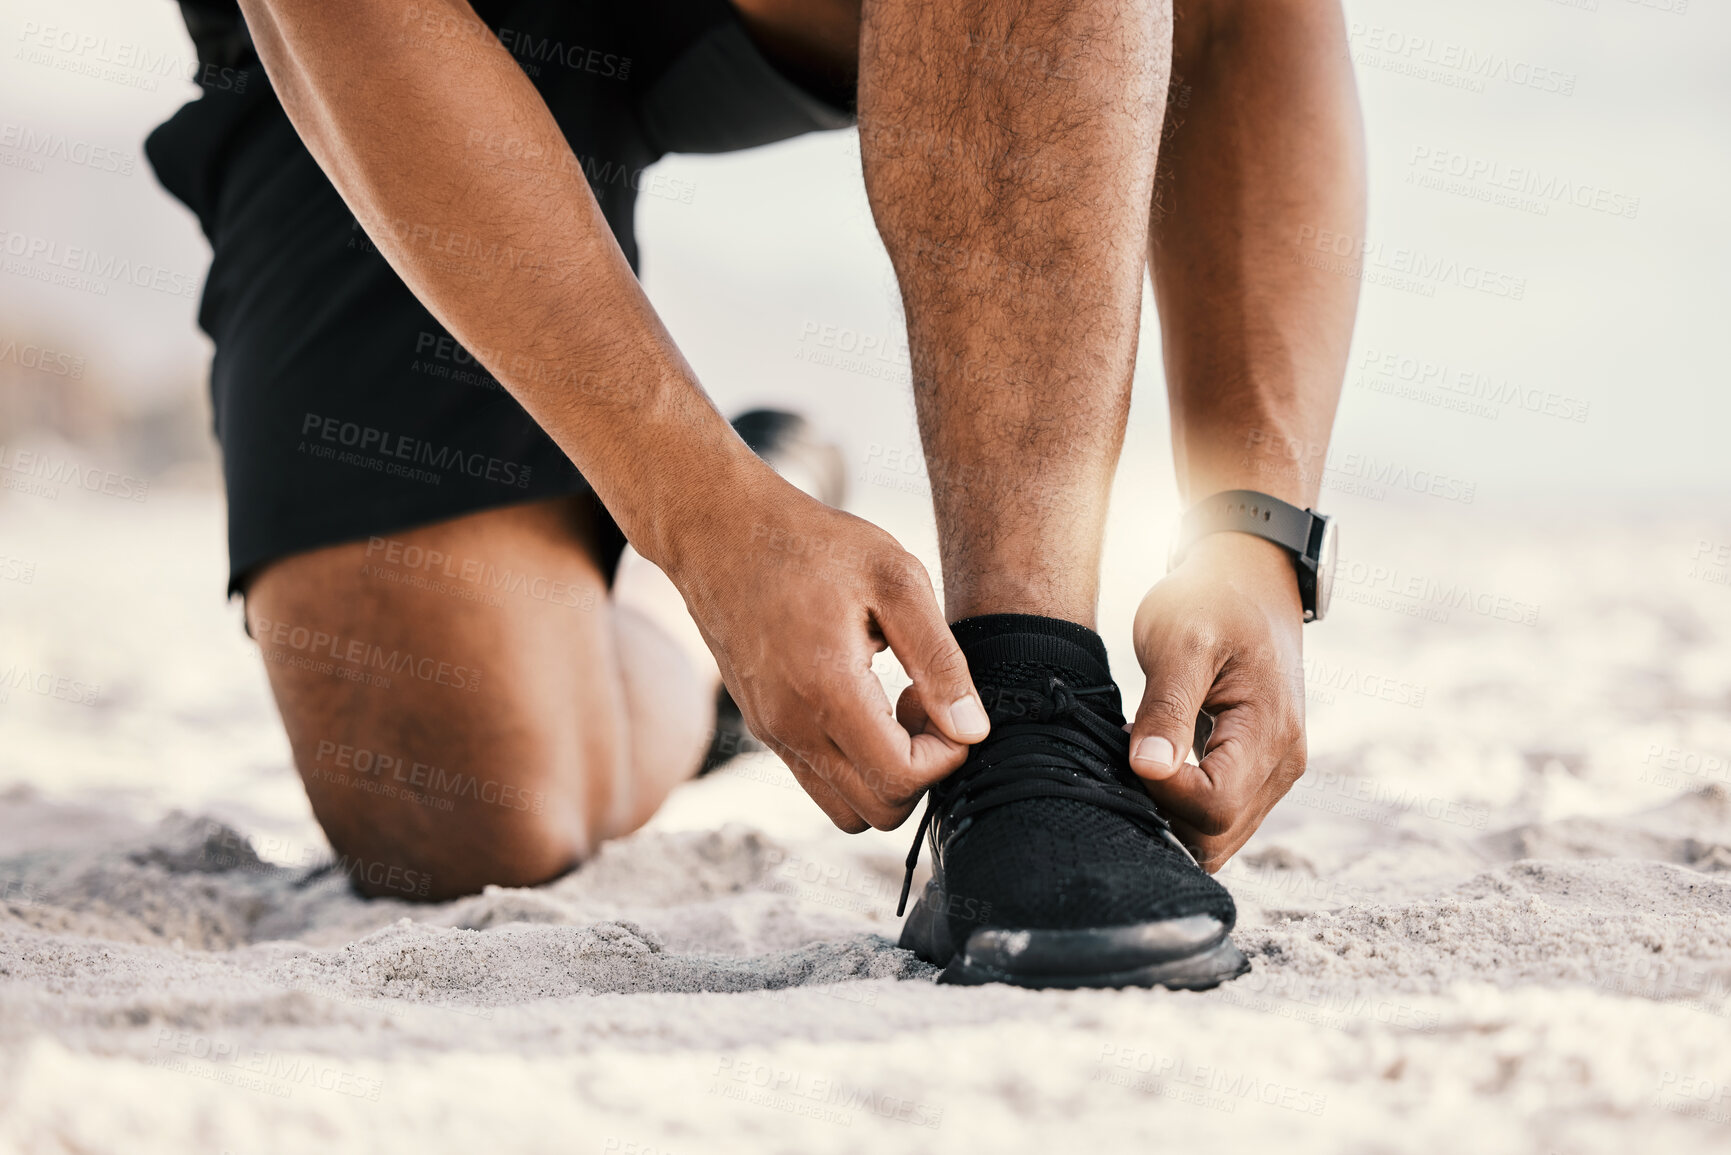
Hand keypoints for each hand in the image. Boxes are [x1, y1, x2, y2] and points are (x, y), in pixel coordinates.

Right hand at [666, 466, 989, 831]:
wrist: (720, 530)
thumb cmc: (811, 544)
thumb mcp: (896, 578)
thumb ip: (939, 659)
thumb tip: (972, 730)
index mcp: (827, 690)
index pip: (901, 779)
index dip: (946, 754)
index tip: (949, 704)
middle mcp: (792, 727)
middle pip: (877, 811)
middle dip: (920, 770)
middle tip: (924, 705)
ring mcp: (772, 733)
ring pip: (845, 810)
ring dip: (886, 776)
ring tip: (895, 708)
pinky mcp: (764, 728)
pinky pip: (819, 781)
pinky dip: (854, 764)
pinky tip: (864, 703)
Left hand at [1125, 532, 1306, 869]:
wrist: (1249, 578)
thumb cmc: (1212, 600)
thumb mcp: (1179, 641)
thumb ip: (1167, 708)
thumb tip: (1149, 769)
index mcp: (1269, 733)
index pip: (1214, 808)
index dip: (1163, 793)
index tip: (1129, 748)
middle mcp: (1282, 764)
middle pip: (1217, 836)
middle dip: (1162, 812)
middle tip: (1125, 760)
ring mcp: (1273, 771)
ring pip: (1218, 835)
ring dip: (1170, 812)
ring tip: (1140, 757)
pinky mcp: (1257, 770)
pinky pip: (1220, 815)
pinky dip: (1182, 805)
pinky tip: (1154, 764)